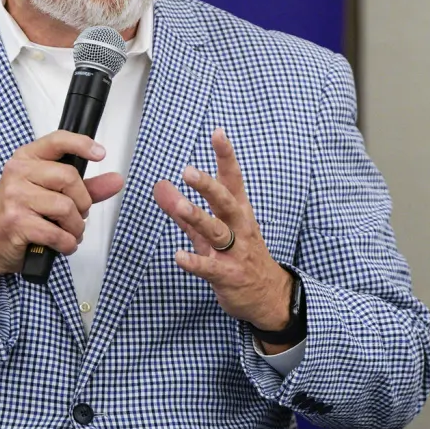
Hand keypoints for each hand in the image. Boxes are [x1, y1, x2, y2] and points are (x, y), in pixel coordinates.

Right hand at [0, 131, 124, 288]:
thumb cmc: (22, 213)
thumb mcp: (52, 193)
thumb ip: (87, 187)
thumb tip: (116, 180)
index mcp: (26, 158)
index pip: (57, 140)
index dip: (82, 144)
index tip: (100, 154)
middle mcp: (18, 173)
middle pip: (69, 177)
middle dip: (83, 201)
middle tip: (78, 213)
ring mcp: (15, 197)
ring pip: (65, 207)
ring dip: (76, 227)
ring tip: (69, 231)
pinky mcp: (16, 222)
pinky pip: (57, 233)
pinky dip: (67, 243)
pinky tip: (62, 243)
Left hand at [154, 128, 292, 340]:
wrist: (269, 295)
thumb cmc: (240, 256)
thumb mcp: (212, 229)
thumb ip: (183, 209)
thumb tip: (160, 186)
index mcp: (238, 212)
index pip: (232, 179)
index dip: (225, 156)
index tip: (217, 133)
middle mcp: (239, 228)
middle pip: (225, 201)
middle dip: (208, 186)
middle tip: (189, 171)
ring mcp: (235, 252)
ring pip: (217, 231)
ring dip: (198, 217)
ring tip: (180, 205)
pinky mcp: (229, 275)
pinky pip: (211, 267)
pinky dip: (195, 262)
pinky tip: (179, 257)